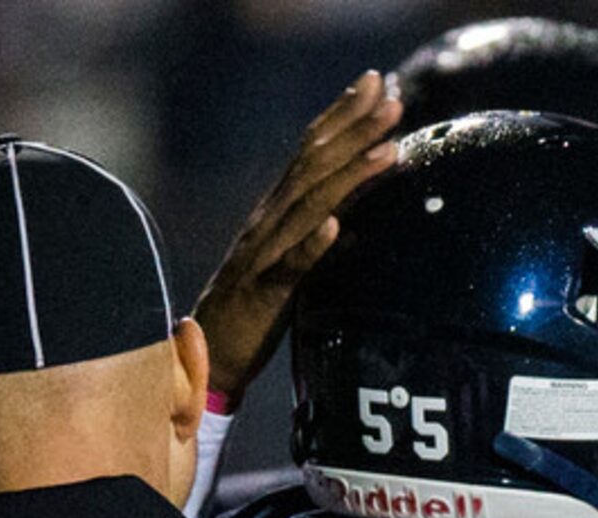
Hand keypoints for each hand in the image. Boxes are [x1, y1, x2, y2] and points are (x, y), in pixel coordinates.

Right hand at [191, 70, 401, 404]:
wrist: (206, 354)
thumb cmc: (255, 310)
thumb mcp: (292, 262)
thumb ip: (316, 233)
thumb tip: (353, 213)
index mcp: (278, 212)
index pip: (312, 153)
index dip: (342, 116)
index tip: (377, 82)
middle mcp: (270, 222)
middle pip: (314, 164)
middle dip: (354, 127)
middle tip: (391, 93)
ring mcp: (265, 255)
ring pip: (309, 205)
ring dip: (350, 174)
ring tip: (386, 147)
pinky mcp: (264, 294)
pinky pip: (289, 267)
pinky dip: (312, 245)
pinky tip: (335, 226)